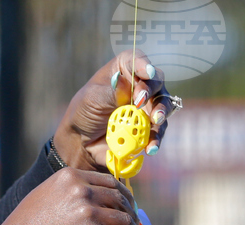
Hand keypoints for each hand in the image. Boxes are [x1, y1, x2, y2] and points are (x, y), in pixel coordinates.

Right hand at [3, 168, 147, 224]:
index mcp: (69, 177)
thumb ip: (65, 192)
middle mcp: (81, 192)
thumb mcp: (41, 197)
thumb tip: (89, 197)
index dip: (122, 195)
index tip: (126, 206)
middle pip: (120, 200)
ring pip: (126, 220)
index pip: (108, 182)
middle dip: (130, 214)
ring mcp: (88, 214)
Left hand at [53, 50, 173, 171]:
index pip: (136, 60)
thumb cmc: (84, 113)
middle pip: (155, 81)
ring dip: (161, 112)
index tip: (146, 73)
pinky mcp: (149, 126)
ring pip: (163, 104)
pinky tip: (152, 146)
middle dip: (151, 90)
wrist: (81, 142)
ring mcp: (147, 106)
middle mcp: (139, 85)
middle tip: (140, 101)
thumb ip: (110, 92)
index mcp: (122, 70)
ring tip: (156, 121)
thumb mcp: (92, 99)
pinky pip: (158, 130)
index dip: (143, 64)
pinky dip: (156, 138)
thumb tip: (126, 84)